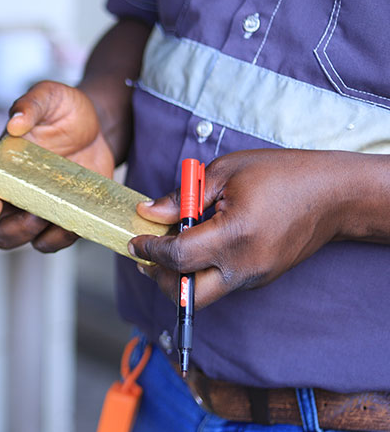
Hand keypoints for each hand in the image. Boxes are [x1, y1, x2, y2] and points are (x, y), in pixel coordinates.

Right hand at [0, 81, 115, 252]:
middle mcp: (19, 192)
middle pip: (2, 231)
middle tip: (35, 213)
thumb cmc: (64, 109)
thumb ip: (30, 103)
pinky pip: (62, 239)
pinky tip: (81, 219)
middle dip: (15, 230)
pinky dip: (69, 236)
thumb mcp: (49, 95)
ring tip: (62, 216)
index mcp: (4, 166)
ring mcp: (43, 208)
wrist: (97, 124)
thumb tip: (16, 122)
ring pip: (30, 241)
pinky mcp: (68, 215)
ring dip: (43, 236)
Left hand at [129, 149, 350, 308]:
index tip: (135, 240)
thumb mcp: (224, 172)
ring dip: (179, 278)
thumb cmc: (281, 175)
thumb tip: (148, 212)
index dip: (150, 249)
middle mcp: (245, 266)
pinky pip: (221, 285)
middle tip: (144, 258)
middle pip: (187, 296)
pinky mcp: (261, 279)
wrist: (335, 195)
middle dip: (159, 280)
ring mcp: (255, 277)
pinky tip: (195, 248)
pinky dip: (200, 272)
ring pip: (204, 296)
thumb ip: (182, 197)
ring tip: (168, 249)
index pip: (178, 256)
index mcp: (235, 236)